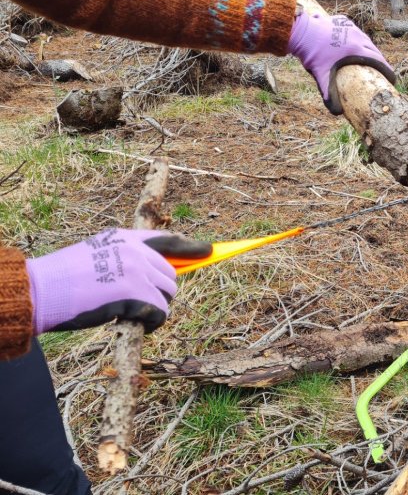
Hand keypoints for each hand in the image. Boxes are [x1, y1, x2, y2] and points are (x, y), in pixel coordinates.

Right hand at [26, 229, 211, 333]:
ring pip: (168, 295)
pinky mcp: (134, 294)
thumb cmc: (65, 277)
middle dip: (162, 292)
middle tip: (141, 304)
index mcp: (126, 238)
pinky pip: (160, 312)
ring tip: (133, 313)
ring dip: (156, 308)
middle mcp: (136, 251)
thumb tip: (158, 273)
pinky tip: (138, 324)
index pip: (168, 240)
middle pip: (171, 275)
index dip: (192, 247)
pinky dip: (153, 323)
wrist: (42, 290)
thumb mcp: (98, 253)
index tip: (210, 250)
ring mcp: (137, 272)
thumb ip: (126, 257)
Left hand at [288, 12, 396, 115]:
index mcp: (356, 50)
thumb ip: (329, 93)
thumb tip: (336, 112)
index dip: (387, 70)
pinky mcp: (342, 22)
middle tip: (381, 71)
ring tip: (369, 58)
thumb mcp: (321, 75)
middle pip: (374, 50)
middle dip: (379, 61)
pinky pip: (354, 31)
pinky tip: (354, 43)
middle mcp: (357, 37)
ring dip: (369, 49)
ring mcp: (350, 28)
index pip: (378, 61)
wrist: (301, 31)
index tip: (392, 79)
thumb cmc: (312, 53)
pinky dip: (357, 38)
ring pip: (365, 39)